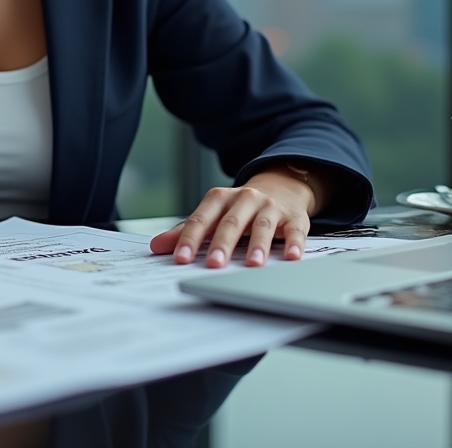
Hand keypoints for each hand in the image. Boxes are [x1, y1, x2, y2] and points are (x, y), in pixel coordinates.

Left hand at [149, 166, 323, 268]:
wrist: (280, 186)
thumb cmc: (240, 207)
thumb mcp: (214, 214)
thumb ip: (188, 230)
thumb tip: (156, 246)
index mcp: (220, 199)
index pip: (202, 219)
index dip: (190, 239)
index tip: (180, 258)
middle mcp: (244, 199)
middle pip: (231, 222)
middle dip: (222, 243)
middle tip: (213, 265)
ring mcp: (270, 207)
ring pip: (262, 225)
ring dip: (258, 245)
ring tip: (252, 264)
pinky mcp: (294, 217)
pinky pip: (295, 230)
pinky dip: (294, 243)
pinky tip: (292, 257)